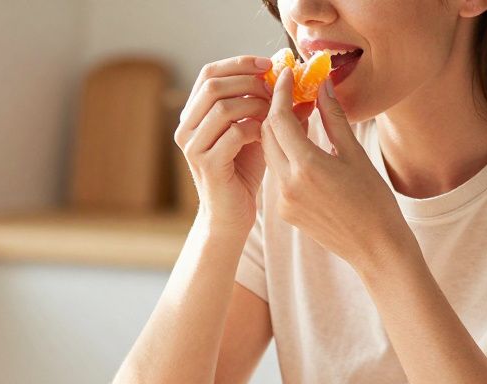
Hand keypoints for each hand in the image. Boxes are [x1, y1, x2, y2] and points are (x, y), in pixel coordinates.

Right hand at [174, 56, 274, 234]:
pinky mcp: (207, 164)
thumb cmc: (243, 173)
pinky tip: (266, 136)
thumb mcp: (257, 133)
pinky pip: (232, 133)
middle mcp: (186, 127)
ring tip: (274, 115)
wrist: (232, 216)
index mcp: (194, 114)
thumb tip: (299, 84)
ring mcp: (193, 146)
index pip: (209, 73)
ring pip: (222, 106)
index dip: (239, 64)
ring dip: (254, 105)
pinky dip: (254, 128)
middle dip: (248, 82)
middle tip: (274, 89)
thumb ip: (270, 109)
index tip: (269, 65)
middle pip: (212, 85)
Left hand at [260, 67, 413, 272]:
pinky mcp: (284, 211)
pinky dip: (283, 154)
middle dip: (276, 109)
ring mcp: (283, 200)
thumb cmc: (374, 201)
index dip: (281, 92)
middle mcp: (287, 184)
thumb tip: (322, 85)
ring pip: (269, 153)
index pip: (279, 118)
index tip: (287, 74)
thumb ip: (333, 117)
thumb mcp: (355, 154)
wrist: (375, 248)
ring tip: (300, 116)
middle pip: (267, 134)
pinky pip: (276, 173)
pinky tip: (301, 146)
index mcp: (307, 167)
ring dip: (278, 132)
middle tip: (293, 92)